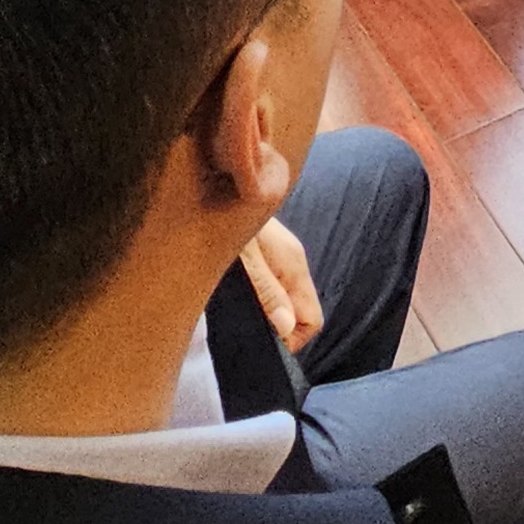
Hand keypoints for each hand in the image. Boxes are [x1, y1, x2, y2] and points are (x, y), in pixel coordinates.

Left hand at [237, 218, 323, 352]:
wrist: (211, 179)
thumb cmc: (224, 217)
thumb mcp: (243, 257)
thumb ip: (266, 290)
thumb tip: (287, 329)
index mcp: (294, 265)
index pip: (312, 320)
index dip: (290, 341)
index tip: (258, 344)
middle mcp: (291, 264)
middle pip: (297, 314)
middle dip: (275, 330)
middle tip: (240, 333)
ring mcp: (277, 259)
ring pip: (281, 303)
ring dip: (262, 315)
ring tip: (231, 318)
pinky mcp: (260, 256)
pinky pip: (267, 289)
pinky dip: (253, 301)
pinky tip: (227, 299)